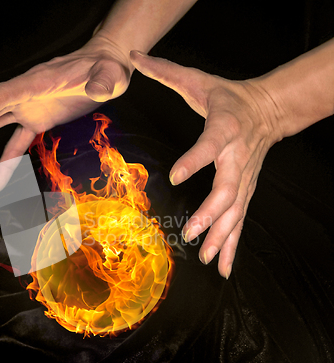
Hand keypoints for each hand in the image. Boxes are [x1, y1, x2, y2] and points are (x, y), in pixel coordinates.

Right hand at [0, 35, 131, 191]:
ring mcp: (27, 106)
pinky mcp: (35, 119)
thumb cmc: (108, 69)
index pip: (5, 94)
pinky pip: (14, 142)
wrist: (105, 67)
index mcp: (38, 81)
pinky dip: (3, 160)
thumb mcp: (111, 74)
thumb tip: (98, 89)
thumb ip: (103, 81)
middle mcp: (25, 93)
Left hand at [130, 50, 281, 278]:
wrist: (268, 110)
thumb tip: (132, 57)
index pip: (208, 146)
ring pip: (236, 212)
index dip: (194, 159)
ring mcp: (244, 179)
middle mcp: (237, 158)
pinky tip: (223, 267)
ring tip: (206, 259)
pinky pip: (240, 221)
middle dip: (210, 213)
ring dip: (221, 237)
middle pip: (227, 190)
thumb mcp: (199, 81)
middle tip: (190, 232)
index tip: (175, 175)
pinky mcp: (246, 191)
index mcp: (224, 130)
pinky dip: (233, 246)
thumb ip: (166, 71)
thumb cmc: (229, 98)